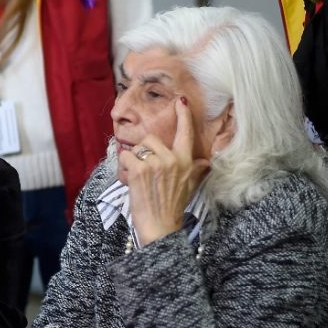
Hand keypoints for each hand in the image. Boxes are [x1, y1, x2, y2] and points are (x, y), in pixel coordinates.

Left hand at [122, 96, 210, 245]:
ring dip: (133, 161)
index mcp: (186, 161)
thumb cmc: (172, 207)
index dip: (182, 115)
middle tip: (146, 173)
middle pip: (151, 139)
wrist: (161, 226)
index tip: (180, 101)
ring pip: (136, 149)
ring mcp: (156, 163)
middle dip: (144, 153)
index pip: (186, 133)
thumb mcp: (190, 186)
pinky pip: (125, 157)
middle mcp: (173, 159)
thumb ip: (196, 170)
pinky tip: (130, 181)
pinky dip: (123, 168)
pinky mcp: (139, 169)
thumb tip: (204, 162)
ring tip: (139, 179)